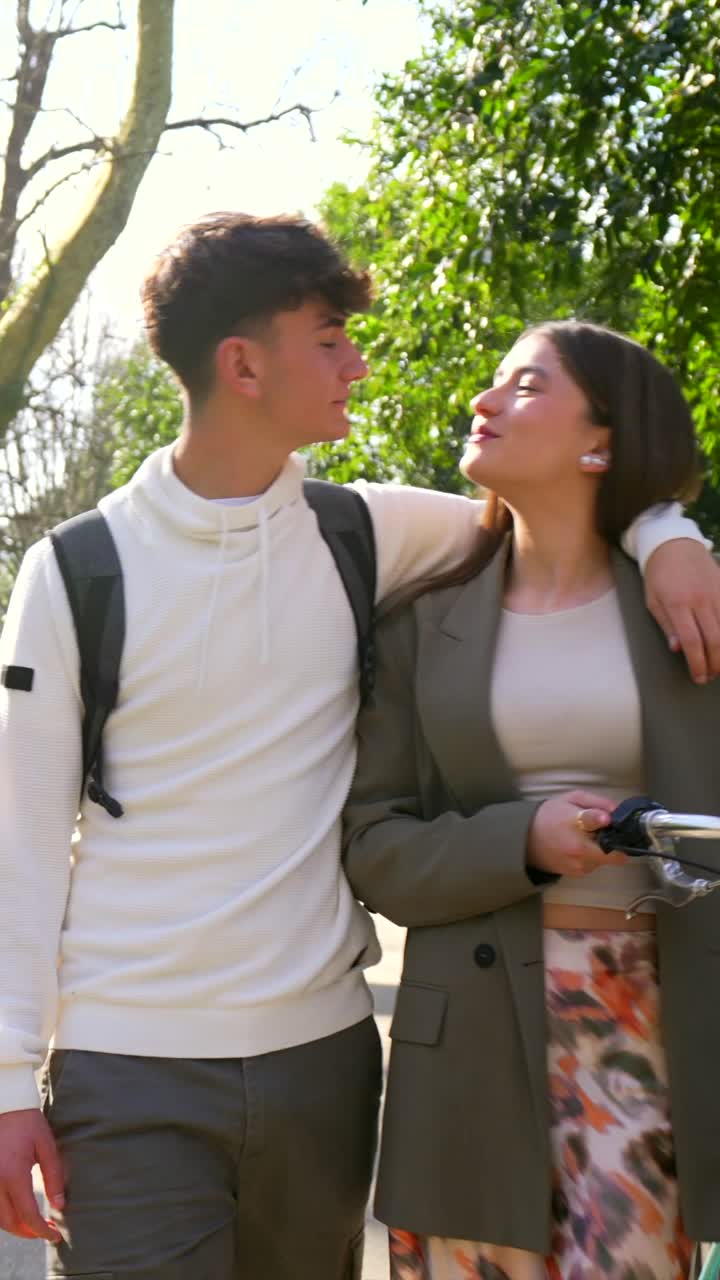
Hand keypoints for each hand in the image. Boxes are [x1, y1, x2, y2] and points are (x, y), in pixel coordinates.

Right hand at [0, 1109, 63, 1241]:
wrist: (5, 1105)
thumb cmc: (28, 1123)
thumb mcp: (46, 1146)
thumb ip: (54, 1176)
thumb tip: (60, 1205)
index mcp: (13, 1175)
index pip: (27, 1215)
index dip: (42, 1230)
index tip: (55, 1236)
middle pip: (9, 1223)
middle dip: (28, 1233)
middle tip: (47, 1231)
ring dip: (15, 1226)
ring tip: (35, 1225)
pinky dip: (5, 1215)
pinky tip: (19, 1212)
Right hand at [527, 789, 627, 878]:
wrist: (526, 840)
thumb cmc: (551, 815)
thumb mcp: (571, 798)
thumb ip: (596, 802)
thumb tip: (618, 810)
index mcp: (573, 822)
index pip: (589, 820)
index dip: (601, 818)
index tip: (607, 818)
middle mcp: (577, 847)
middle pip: (613, 853)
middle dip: (617, 844)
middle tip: (609, 834)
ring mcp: (579, 863)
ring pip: (606, 859)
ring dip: (604, 850)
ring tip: (589, 839)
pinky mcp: (578, 873)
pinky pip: (596, 865)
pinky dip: (594, 857)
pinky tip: (582, 848)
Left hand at [644, 539, 719, 682]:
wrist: (674, 543)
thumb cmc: (658, 575)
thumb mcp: (652, 601)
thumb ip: (666, 626)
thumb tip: (677, 649)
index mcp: (677, 603)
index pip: (691, 641)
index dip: (697, 663)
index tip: (698, 677)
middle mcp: (700, 599)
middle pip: (714, 639)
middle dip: (714, 663)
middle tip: (709, 676)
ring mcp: (716, 592)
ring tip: (719, 665)